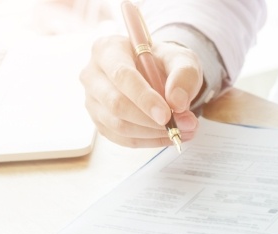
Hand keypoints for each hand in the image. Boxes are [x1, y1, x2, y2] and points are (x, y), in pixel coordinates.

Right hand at [79, 35, 203, 147]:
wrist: (154, 73)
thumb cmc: (163, 62)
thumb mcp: (181, 59)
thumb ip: (184, 75)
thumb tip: (177, 103)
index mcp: (108, 49)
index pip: (122, 76)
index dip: (144, 98)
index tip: (167, 114)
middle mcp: (93, 75)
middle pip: (116, 104)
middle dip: (151, 120)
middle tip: (183, 125)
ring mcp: (93, 100)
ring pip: (118, 125)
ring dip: (153, 133)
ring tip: (182, 130)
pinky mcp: (99, 121)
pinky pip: (122, 139)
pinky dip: (149, 141)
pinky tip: (169, 135)